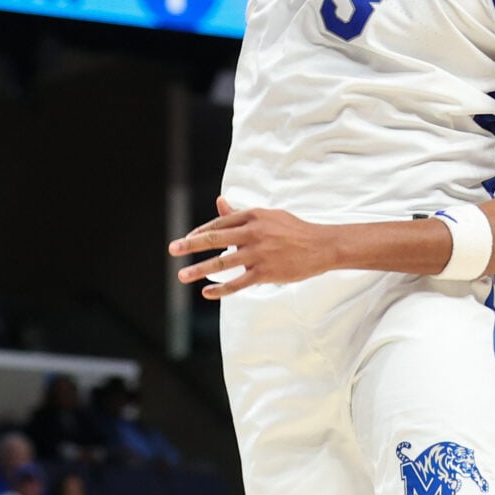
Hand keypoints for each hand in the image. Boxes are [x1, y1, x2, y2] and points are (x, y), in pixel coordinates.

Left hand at [170, 198, 341, 296]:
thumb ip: (240, 213)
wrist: (321, 246)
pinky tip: (206, 293)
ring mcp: (258, 253)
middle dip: (190, 245)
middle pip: (215, 239)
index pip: (219, 224)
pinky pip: (237, 283)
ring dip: (199, 269)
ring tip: (182, 275)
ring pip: (222, 263)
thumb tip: (219, 201)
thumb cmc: (292, 229)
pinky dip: (220, 289)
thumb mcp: (267, 216)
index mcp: (253, 215)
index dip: (200, 232)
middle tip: (173, 249)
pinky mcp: (265, 272)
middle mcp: (253, 232)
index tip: (186, 240)